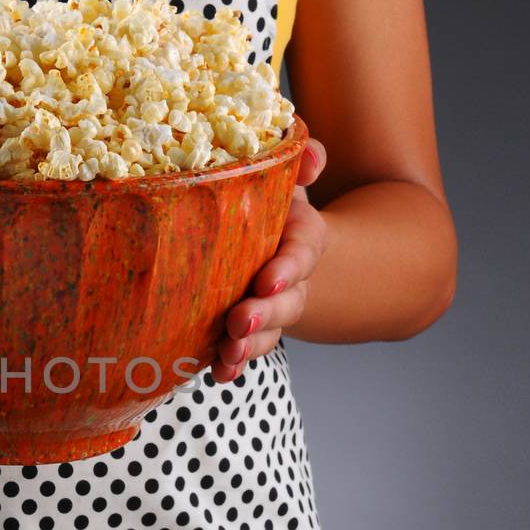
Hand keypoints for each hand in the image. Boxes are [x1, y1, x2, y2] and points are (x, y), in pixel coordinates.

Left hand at [209, 136, 329, 383]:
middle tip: (240, 321)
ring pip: (268, 333)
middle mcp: (290, 280)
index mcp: (302, 239)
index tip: (266, 282)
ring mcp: (269, 308)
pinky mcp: (246, 326)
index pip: (301, 255)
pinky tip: (217, 373)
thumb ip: (301, 160)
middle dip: (266, 315)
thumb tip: (312, 157)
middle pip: (288, 303)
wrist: (269, 233)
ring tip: (229, 355)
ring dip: (249, 346)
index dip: (288, 270)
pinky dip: (231, 364)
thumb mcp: (284, 174)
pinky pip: (243, 349)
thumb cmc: (269, 197)